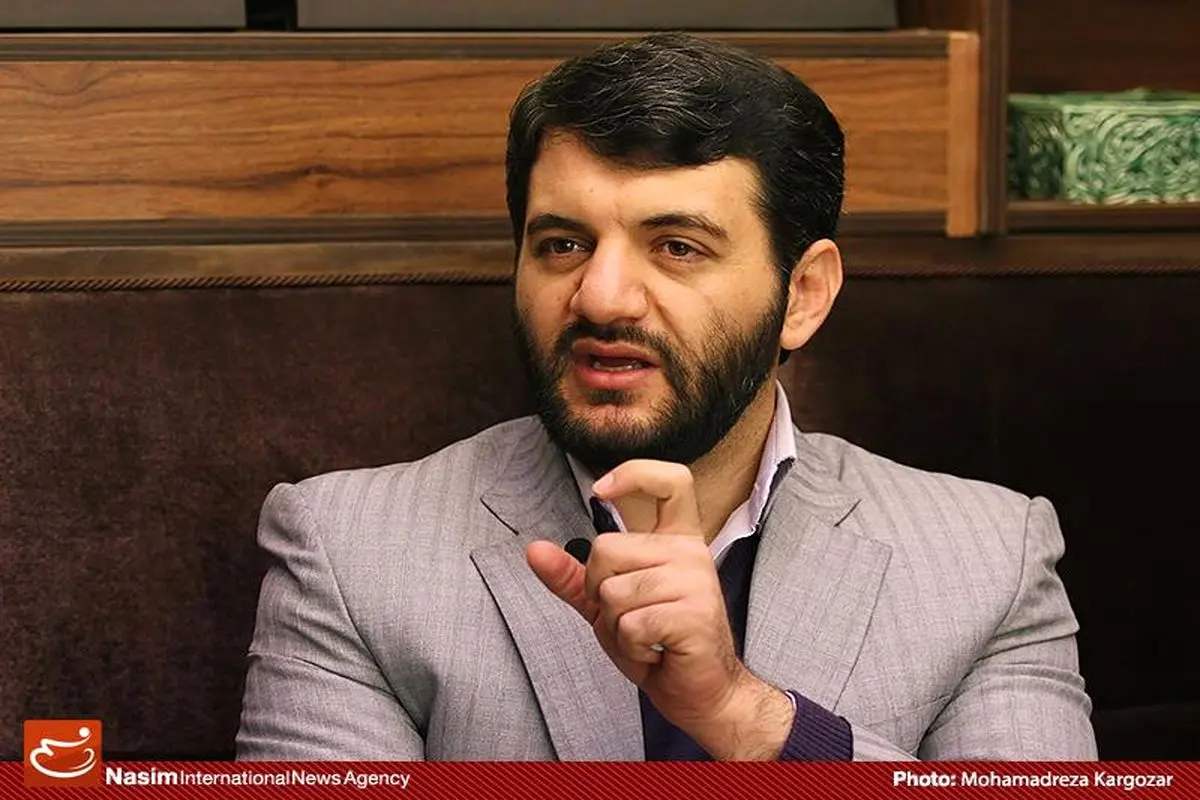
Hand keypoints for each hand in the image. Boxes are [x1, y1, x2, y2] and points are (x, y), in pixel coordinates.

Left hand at [526, 459, 792, 758]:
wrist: (702, 691)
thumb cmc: (658, 642)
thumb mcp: (609, 604)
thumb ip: (574, 576)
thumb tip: (534, 550)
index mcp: (677, 538)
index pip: (670, 480)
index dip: (632, 474)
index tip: (600, 490)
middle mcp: (691, 551)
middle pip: (605, 549)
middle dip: (600, 592)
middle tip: (632, 617)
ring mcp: (696, 580)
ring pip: (612, 592)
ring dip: (616, 628)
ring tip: (647, 638)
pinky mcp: (694, 614)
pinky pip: (630, 625)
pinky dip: (630, 647)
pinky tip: (655, 652)